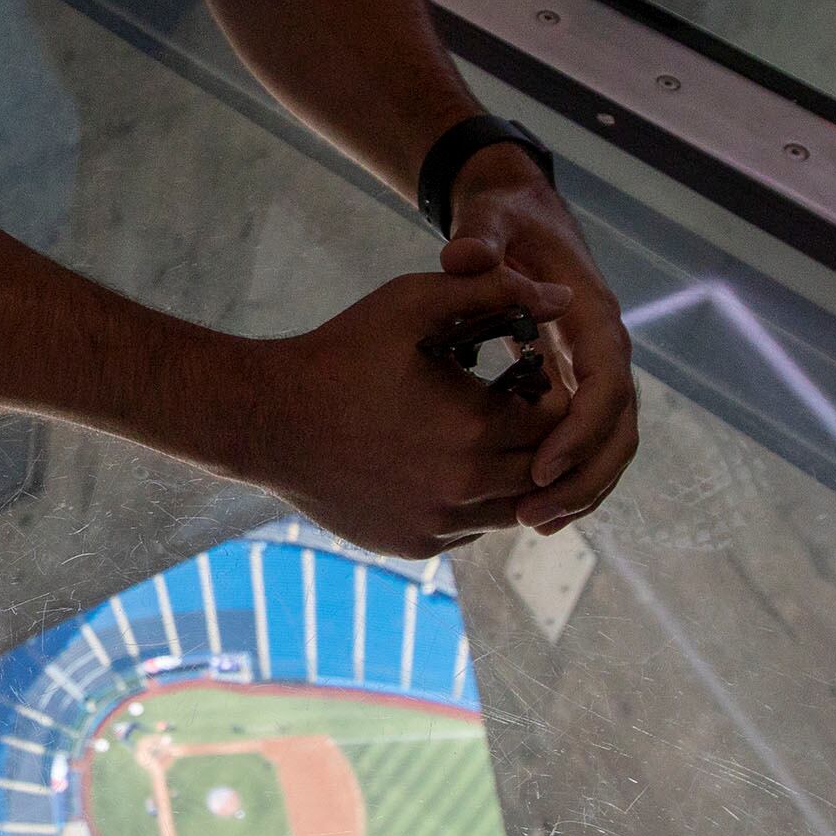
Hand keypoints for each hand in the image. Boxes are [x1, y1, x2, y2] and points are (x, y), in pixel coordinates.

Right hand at [240, 253, 574, 559]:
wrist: (269, 419)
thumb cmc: (343, 351)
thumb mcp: (415, 303)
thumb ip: (494, 291)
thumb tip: (566, 296)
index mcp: (475, 427)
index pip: (556, 422)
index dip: (548, 397)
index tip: (525, 379)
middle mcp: (465, 486)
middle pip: (540, 469)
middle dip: (534, 437)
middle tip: (507, 406)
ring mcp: (439, 523)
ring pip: (511, 507)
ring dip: (508, 474)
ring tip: (478, 435)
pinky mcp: (415, 545)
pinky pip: (470, 529)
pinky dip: (471, 502)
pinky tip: (445, 465)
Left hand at [445, 154, 637, 530]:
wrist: (517, 212)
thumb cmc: (504, 217)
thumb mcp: (490, 217)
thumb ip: (479, 237)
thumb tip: (464, 259)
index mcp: (591, 314)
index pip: (606, 385)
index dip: (580, 431)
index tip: (539, 468)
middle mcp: (603, 348)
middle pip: (618, 429)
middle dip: (584, 478)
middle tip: (531, 515)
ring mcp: (592, 370)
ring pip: (609, 444)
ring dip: (580, 489)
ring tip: (531, 522)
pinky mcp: (574, 384)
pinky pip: (585, 442)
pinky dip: (568, 477)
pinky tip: (527, 507)